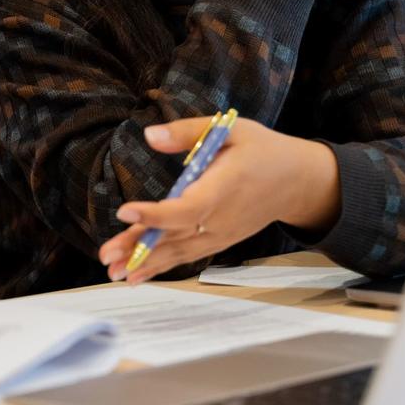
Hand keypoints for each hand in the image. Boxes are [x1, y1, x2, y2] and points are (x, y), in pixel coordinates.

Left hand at [97, 116, 340, 284]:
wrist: (298, 182)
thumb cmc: (262, 150)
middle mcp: (221, 219)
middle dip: (139, 246)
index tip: (126, 212)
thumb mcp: (229, 129)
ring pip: (178, 251)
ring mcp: (220, 234)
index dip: (157, 214)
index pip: (187, 208)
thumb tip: (149, 135)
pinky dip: (161, 265)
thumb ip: (187, 132)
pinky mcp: (218, 241)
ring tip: (113, 271)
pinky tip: (137, 275)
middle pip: (175, 236)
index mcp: (224, 188)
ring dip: (144, 262)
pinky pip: (186, 255)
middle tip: (106, 256)